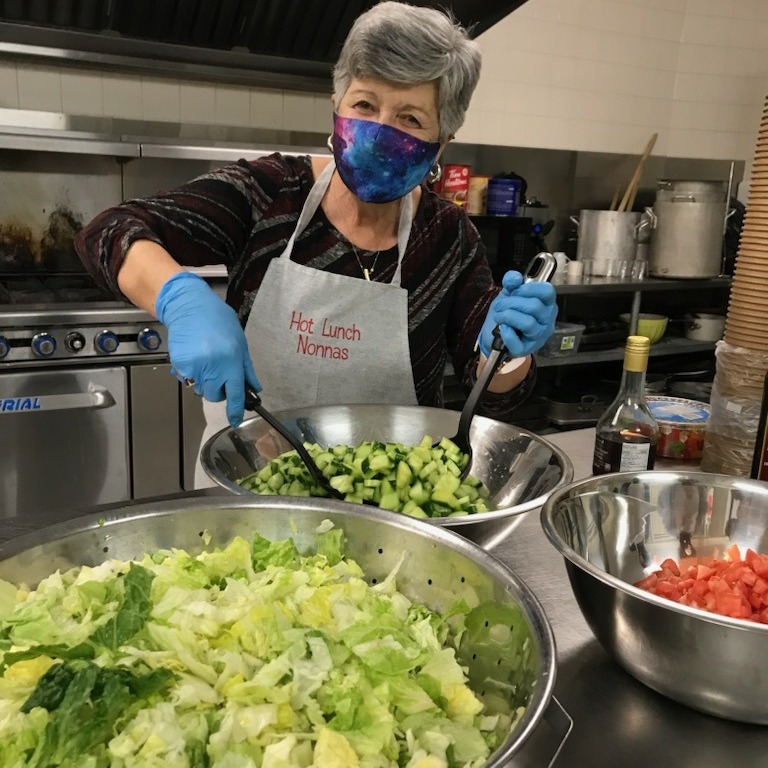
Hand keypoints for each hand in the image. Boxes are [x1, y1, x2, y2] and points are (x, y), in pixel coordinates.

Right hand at [155, 272, 260, 426]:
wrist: (190, 307)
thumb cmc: (218, 321)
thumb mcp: (240, 343)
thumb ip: (246, 368)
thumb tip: (254, 387)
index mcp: (230, 362)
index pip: (235, 394)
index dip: (236, 411)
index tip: (236, 421)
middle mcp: (212, 368)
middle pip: (215, 396)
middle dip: (219, 390)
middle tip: (220, 373)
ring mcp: (194, 368)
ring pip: (200, 388)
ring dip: (205, 381)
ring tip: (207, 360)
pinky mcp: (179, 365)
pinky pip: (187, 379)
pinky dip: (192, 372)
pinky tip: (195, 356)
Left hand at [479, 270, 557, 358]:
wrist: (493, 335)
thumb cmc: (507, 313)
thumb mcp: (508, 294)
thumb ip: (511, 282)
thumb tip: (514, 278)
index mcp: (546, 304)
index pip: (547, 292)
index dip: (529, 288)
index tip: (516, 290)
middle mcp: (547, 320)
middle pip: (534, 306)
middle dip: (511, 303)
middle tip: (500, 306)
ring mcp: (539, 336)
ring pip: (528, 323)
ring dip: (508, 316)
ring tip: (499, 316)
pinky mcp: (526, 349)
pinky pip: (517, 341)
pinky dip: (506, 333)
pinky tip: (502, 329)